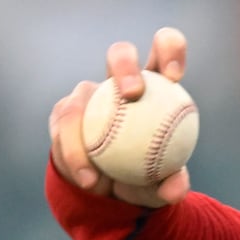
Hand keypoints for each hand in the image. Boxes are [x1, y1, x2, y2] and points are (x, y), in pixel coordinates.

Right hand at [49, 27, 193, 207]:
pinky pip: (64, 130)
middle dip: (125, 65)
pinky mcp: (64, 112)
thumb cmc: (146, 178)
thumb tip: (175, 189)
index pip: (164, 50)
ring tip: (99, 171)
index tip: (174, 76)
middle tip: (133, 93)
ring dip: (86, 131)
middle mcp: (117, 81)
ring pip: (81, 95)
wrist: (111, 189)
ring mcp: (88, 94)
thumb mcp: (163, 185)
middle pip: (119, 54)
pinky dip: (75, 156)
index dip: (169, 50)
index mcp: (155, 85)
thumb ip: (173, 184)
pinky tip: (88, 179)